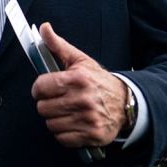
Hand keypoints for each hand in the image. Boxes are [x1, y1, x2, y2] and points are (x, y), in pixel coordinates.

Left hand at [30, 22, 127, 147]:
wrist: (126, 103)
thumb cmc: (98, 81)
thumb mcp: (80, 60)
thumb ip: (58, 45)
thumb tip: (43, 27)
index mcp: (78, 79)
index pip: (40, 87)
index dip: (39, 88)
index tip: (45, 89)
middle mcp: (84, 99)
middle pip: (43, 108)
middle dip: (47, 104)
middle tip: (58, 100)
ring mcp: (89, 119)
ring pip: (51, 124)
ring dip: (55, 119)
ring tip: (67, 111)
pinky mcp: (93, 135)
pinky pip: (62, 138)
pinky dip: (64, 133)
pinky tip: (73, 123)